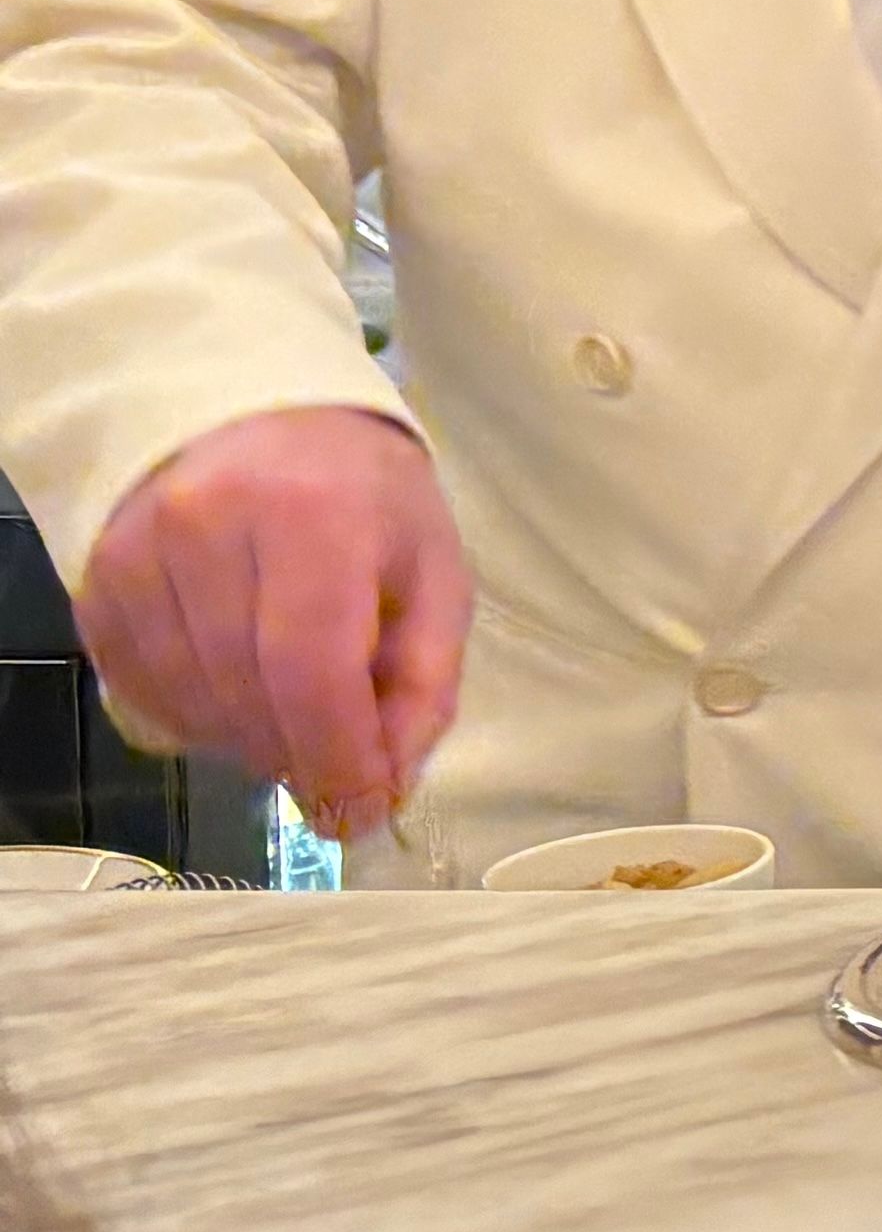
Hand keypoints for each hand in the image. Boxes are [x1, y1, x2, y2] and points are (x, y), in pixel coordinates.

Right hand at [77, 408, 468, 838]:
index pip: (310, 672)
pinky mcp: (97, 579)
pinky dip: (193, 718)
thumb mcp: (433, 574)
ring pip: (187, 700)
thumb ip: (423, 685)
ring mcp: (138, 551)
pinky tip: (236, 701)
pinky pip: (138, 686)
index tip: (358, 811)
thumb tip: (386, 788)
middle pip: (245, 695)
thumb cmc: (365, 500)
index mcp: (313, 515)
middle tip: (334, 768)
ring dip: (245, 741)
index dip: (334, 759)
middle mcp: (209, 526)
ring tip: (291, 723)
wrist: (266, 420)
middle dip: (297, 754)